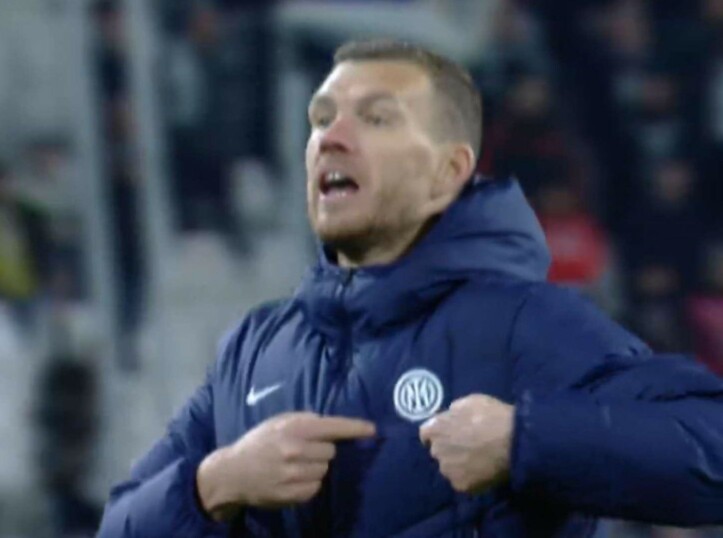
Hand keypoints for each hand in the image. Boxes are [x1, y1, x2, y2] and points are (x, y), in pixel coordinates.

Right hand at [197, 412, 374, 519]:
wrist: (232, 473)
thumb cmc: (258, 442)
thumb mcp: (278, 422)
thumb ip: (304, 420)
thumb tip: (330, 425)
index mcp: (294, 428)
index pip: (333, 427)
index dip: (355, 428)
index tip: (372, 430)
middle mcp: (296, 450)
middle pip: (331, 451)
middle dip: (322, 449)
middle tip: (303, 450)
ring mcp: (294, 475)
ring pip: (324, 469)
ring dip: (315, 466)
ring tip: (295, 465)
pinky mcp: (293, 494)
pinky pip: (316, 487)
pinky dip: (309, 483)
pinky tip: (292, 478)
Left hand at [419, 394, 513, 493]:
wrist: (512, 442)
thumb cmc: (490, 416)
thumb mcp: (469, 402)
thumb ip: (453, 411)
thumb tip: (450, 415)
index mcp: (435, 429)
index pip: (426, 434)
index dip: (437, 434)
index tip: (447, 434)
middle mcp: (436, 451)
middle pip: (438, 451)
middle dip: (448, 449)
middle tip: (466, 446)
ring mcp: (448, 470)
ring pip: (449, 468)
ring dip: (458, 464)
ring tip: (476, 461)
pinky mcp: (461, 486)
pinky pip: (462, 481)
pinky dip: (470, 478)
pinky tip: (483, 471)